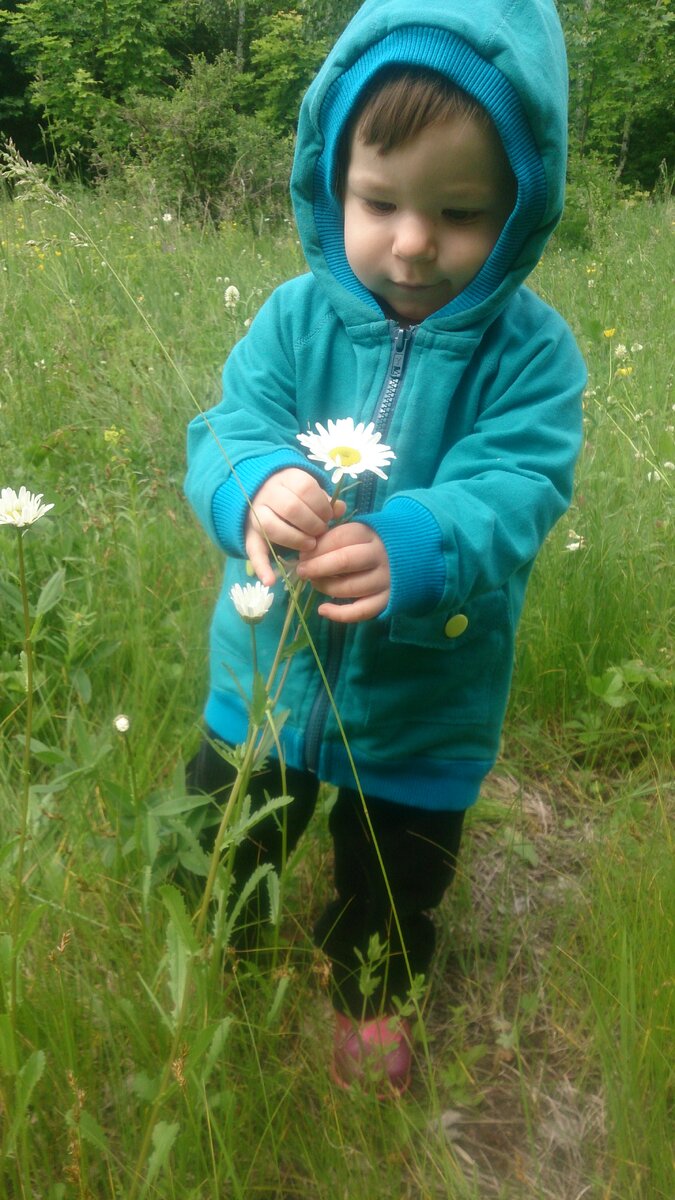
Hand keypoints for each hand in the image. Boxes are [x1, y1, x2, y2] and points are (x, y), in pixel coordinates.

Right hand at [245, 468, 344, 585]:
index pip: (305, 489)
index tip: (328, 517)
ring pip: (271, 527)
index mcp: (286, 479)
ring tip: (309, 547)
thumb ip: (324, 501)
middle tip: (320, 533)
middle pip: (290, 508)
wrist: (261, 492)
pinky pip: (252, 550)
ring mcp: (256, 514)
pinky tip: (271, 581)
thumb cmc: (294, 494)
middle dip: (311, 524)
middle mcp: (268, 494)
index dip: (321, 506)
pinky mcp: (249, 534)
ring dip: (294, 540)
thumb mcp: (309, 491)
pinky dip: (261, 567)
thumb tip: (340, 509)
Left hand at [296, 522, 389, 622]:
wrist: (409, 558)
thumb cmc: (371, 544)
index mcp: (369, 534)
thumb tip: (305, 553)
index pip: (339, 538)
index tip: (303, 555)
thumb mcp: (356, 533)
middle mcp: (379, 556)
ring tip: (315, 584)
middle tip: (302, 571)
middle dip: (317, 567)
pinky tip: (323, 610)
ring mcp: (384, 579)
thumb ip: (332, 538)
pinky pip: (361, 611)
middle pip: (343, 561)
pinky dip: (339, 614)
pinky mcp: (386, 600)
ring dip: (325, 587)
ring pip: (349, 587)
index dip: (317, 548)